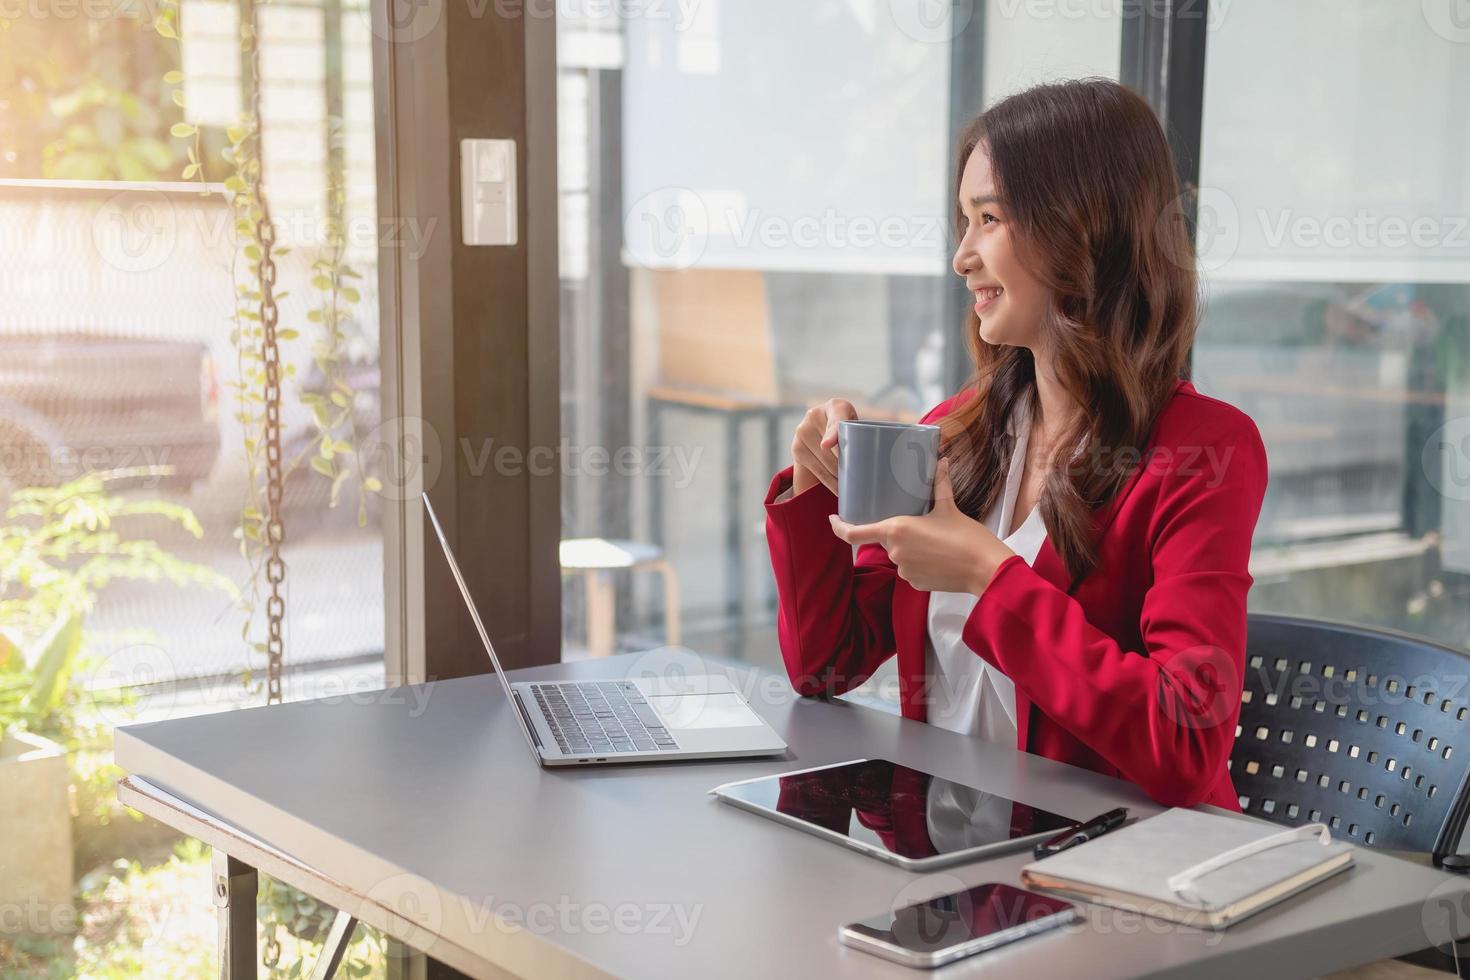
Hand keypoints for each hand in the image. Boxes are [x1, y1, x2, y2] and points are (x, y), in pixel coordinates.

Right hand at [790, 397, 857, 495]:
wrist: (821, 429)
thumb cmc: (847, 430)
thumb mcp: (856, 425)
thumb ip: (864, 434)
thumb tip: (884, 455)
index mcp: (835, 406)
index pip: (835, 421)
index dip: (831, 433)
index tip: (825, 446)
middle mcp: (814, 415)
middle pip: (831, 448)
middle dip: (846, 465)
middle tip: (859, 478)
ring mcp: (802, 431)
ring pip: (824, 461)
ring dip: (839, 476)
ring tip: (852, 485)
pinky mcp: (796, 447)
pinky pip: (817, 469)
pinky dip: (830, 481)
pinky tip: (838, 488)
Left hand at [828, 457, 1016, 595]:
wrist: (985, 569)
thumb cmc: (967, 537)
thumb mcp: (949, 507)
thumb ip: (939, 484)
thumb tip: (940, 461)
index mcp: (896, 530)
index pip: (854, 533)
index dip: (838, 526)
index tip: (832, 518)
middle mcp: (894, 552)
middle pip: (883, 539)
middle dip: (894, 531)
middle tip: (915, 521)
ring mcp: (904, 571)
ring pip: (897, 554)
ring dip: (908, 546)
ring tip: (932, 538)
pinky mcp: (914, 584)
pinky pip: (909, 568)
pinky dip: (917, 560)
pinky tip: (936, 554)